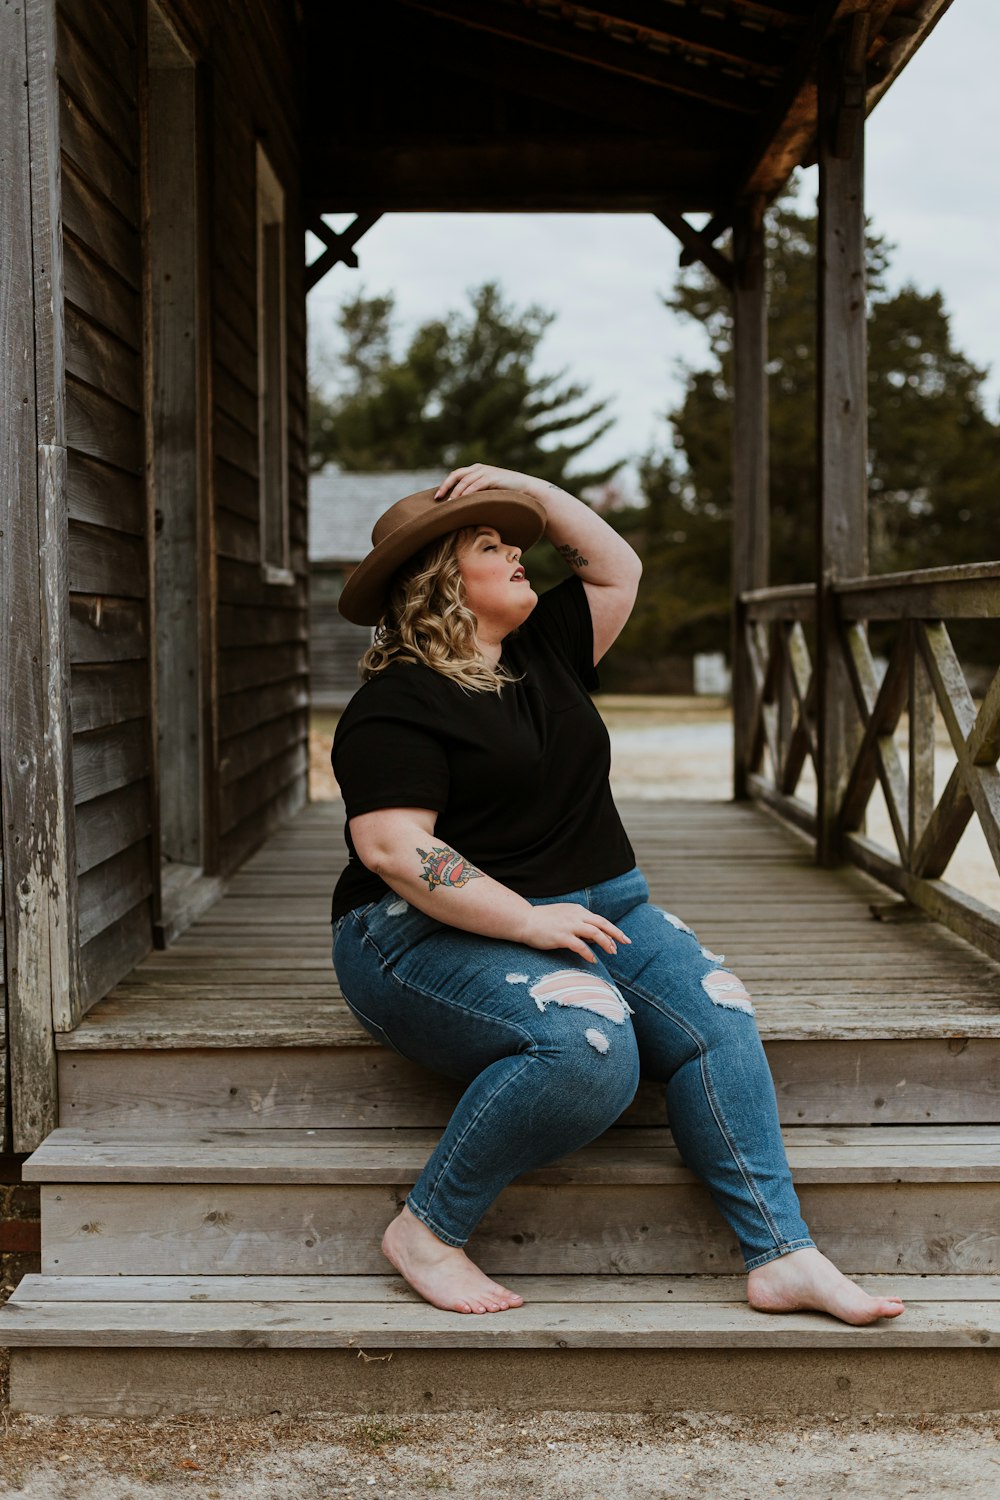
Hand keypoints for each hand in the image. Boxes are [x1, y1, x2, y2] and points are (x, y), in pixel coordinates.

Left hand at [434, 463, 541, 501]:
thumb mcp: (488, 491)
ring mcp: (485, 472)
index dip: (445, 485)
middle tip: (438, 498)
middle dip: (445, 486)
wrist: (526, 488)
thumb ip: (476, 493)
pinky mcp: (491, 478)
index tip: (437, 496)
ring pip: (464, 481)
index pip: (456, 475)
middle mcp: (479, 468)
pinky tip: (461, 501)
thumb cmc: (507, 492)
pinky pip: (475, 485)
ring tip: (449, 504)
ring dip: (455, 493)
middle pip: (456, 475)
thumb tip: (462, 506)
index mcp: (476, 469)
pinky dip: (466, 493)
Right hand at [517, 904, 631, 964]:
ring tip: (613, 952)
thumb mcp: (564, 918)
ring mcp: (569, 926)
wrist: (524, 920)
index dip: (612, 929)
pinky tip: (593, 960)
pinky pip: (580, 946)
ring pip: (594, 933)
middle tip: (626, 942)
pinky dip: (589, 953)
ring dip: (606, 943)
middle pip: (602, 924)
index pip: (599, 919)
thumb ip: (580, 925)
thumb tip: (595, 937)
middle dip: (616, 933)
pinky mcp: (561, 936)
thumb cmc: (543, 921)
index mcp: (577, 910)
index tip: (622, 938)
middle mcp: (575, 916)